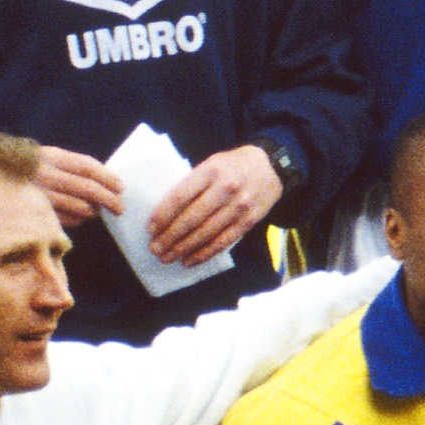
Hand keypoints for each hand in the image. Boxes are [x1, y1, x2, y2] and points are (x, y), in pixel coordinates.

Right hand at [33, 144, 125, 226]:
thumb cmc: (27, 170)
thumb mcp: (46, 159)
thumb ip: (71, 167)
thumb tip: (106, 181)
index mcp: (50, 156)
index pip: (88, 167)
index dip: (108, 178)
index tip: (121, 187)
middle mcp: (45, 175)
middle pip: (88, 189)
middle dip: (109, 199)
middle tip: (120, 208)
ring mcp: (40, 195)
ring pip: (80, 207)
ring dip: (94, 211)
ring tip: (98, 211)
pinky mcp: (36, 213)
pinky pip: (67, 220)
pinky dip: (79, 219)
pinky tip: (81, 217)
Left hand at [143, 143, 283, 268]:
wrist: (273, 166)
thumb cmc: (234, 165)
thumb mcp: (212, 163)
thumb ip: (193, 183)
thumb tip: (166, 211)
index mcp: (211, 170)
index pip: (181, 196)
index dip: (163, 215)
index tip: (151, 229)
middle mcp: (226, 188)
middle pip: (191, 218)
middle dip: (170, 236)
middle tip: (155, 249)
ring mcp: (240, 206)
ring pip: (206, 233)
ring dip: (183, 248)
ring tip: (167, 257)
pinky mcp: (250, 221)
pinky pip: (223, 241)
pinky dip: (205, 253)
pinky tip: (190, 261)